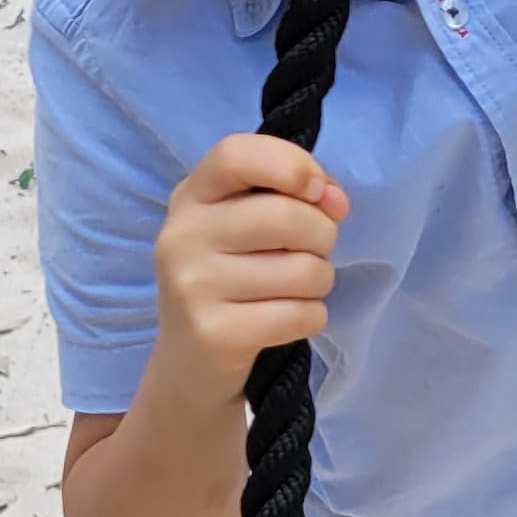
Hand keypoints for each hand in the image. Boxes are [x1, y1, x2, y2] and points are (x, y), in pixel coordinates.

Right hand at [149, 133, 346, 389]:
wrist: (190, 362)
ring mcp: (192, 286)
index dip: (293, 166)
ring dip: (319, 281)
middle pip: (287, 216)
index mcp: (190, 196)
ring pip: (304, 270)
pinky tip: (287, 318)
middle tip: (312, 252)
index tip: (319, 192)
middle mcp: (182, 236)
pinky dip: (311, 317)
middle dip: (322, 235)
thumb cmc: (231, 277)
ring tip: (295, 289)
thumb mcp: (242, 223)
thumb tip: (335, 199)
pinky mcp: (215, 333)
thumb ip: (288, 195)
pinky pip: (301, 314)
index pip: (238, 153)